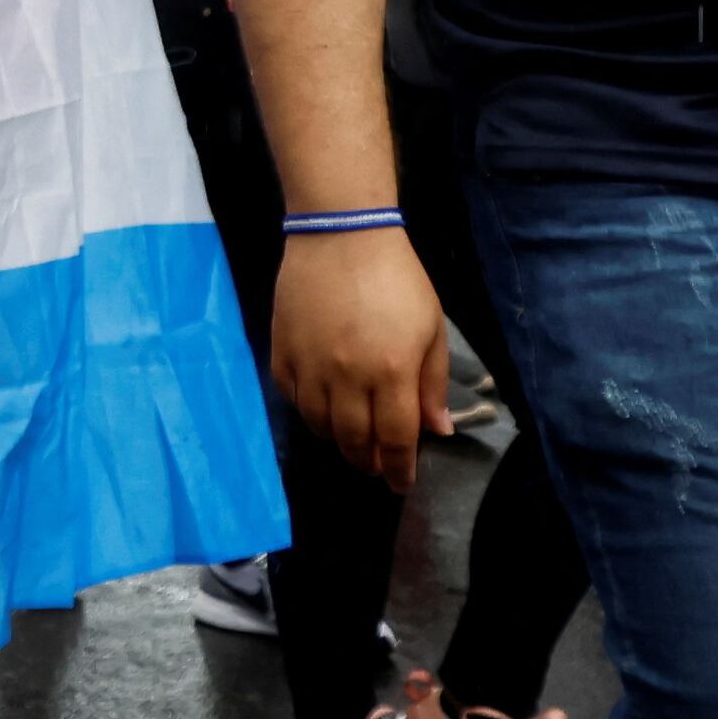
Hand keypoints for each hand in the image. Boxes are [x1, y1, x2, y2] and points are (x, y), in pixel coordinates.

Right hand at [269, 227, 451, 492]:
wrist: (340, 235)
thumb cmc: (397, 279)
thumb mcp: (431, 329)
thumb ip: (432, 383)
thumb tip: (435, 430)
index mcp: (392, 373)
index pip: (396, 440)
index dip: (399, 468)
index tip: (401, 483)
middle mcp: (348, 377)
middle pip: (354, 440)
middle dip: (368, 461)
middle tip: (376, 465)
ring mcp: (310, 366)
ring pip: (319, 425)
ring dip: (337, 440)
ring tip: (350, 439)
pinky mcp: (282, 352)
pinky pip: (292, 397)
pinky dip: (308, 411)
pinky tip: (321, 407)